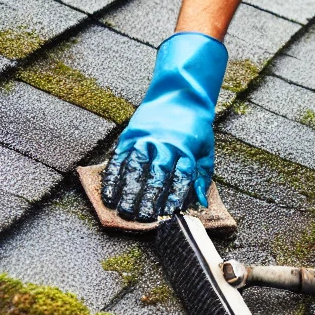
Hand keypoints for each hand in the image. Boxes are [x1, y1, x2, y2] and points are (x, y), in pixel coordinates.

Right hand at [101, 33, 227, 220]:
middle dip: (150, 197)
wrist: (180, 96)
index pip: (182, 176)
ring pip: (136, 167)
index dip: (176, 195)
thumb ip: (202, 176)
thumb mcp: (206, 149)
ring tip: (125, 211)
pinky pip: (119, 159)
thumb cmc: (196, 129)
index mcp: (186, 149)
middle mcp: (165, 144)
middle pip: (157, 173)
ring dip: (129, 191)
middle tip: (144, 218)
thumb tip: (201, 203)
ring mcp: (145, 139)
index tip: (171, 213)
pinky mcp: (130, 136)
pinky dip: (113, 178)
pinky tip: (109, 195)